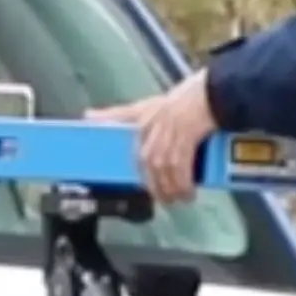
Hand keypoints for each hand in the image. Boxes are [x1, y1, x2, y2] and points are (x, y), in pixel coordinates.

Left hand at [86, 71, 218, 205]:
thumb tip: (87, 114)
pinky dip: (185, 184)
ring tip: (180, 199)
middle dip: (158, 188)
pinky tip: (190, 193)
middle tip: (165, 201)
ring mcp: (169, 136)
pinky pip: (182, 170)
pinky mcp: (186, 140)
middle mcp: (151, 130)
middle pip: (150, 167)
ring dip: (173, 189)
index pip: (127, 148)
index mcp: (140, 121)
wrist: (209, 94)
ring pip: (165, 171)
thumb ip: (117, 114)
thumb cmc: (175, 100)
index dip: (132, 170)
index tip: (138, 186)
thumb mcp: (143, 105)